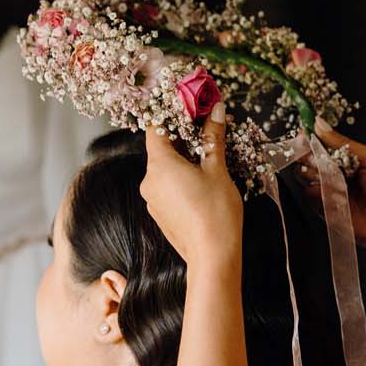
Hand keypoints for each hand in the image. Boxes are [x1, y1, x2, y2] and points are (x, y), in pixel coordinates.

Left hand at [140, 106, 242, 268]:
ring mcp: (152, 200)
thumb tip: (215, 110)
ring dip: (184, 160)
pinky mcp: (160, 214)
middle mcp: (149, 182)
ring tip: (209, 158)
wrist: (212, 256)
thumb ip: (212, 138)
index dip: (171, 115)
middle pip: (161, 149)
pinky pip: (167, 187)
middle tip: (206, 131)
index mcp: (159, 165)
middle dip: (183, 139)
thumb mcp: (217, 169)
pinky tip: (202, 182)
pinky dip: (181, 179)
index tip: (189, 109)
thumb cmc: (215, 211)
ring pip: (165, 169)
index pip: (156, 128)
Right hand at [308, 119, 365, 253]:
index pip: (323, 143)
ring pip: (306, 175)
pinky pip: (309, 194)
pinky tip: (333, 192)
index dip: (312, 138)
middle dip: (309, 154)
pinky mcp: (324, 207)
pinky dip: (317, 190)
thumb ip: (343, 142)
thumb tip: (319, 124)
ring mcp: (329, 189)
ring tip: (329, 176)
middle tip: (315, 156)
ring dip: (314, 172)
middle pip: (310, 158)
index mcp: (349, 157)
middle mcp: (336, 172)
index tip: (304, 133)